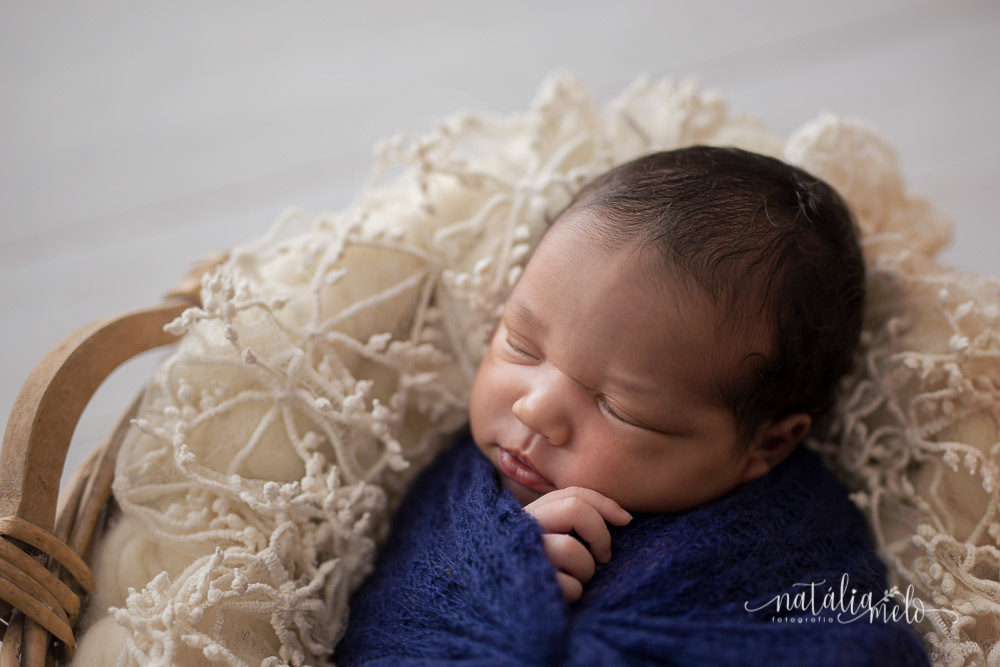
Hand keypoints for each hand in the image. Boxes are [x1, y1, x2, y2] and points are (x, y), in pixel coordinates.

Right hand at [524, 486, 631, 602]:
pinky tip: (563, 595)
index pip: (573, 494)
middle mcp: (525, 529)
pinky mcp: (530, 585)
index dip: (605, 504)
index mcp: (532, 514)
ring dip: (585, 569)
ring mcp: (526, 556)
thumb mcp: (555, 537)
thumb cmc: (544, 568)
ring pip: (571, 548)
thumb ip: (580, 518)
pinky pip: (570, 585)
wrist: (507, 604)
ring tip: (575, 578)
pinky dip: (575, 593)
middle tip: (603, 556)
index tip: (625, 521)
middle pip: (574, 508)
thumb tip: (625, 518)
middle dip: (599, 534)